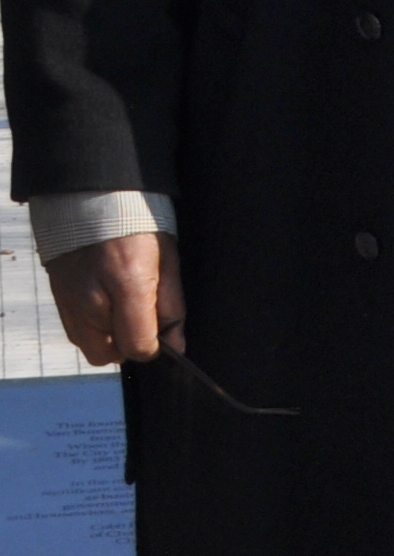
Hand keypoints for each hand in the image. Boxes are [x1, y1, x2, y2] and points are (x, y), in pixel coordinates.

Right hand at [48, 232, 185, 363]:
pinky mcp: (58, 299)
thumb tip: (174, 345)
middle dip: (130, 344)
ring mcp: (69, 302)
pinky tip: (106, 303)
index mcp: (127, 284)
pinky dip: (94, 328)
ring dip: (111, 338)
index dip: (156, 346)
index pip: (138, 345)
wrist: (94, 200)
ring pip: (92, 348)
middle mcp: (91, 299)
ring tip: (123, 308)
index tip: (163, 334)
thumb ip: (171, 308)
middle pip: (112, 355)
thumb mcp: (168, 262)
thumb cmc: (139, 228)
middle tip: (142, 319)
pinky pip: (77, 333)